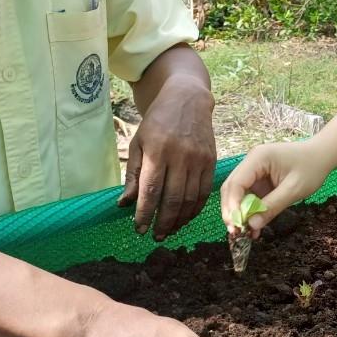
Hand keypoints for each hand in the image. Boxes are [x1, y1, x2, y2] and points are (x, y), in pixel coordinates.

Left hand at [119, 79, 214, 240]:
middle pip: (173, 198)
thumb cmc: (158, 121)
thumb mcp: (139, 142)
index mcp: (158, 150)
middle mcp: (180, 156)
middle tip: (155, 236)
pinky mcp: (211, 161)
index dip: (145, 213)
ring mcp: (198, 159)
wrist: (188, 99)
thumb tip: (125, 204)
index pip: (151, 190)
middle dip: (163, 222)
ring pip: (190, 199)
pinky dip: (195, 209)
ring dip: (179, 220)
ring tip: (169, 231)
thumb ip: (133, 174)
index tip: (139, 229)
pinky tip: (185, 218)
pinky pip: (204, 192)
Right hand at [221, 139, 334, 236]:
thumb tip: (251, 224)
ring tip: (245, 233)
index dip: (232, 205)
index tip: (236, 225)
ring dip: (240, 213)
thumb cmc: (311, 168)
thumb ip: (272, 206)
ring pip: (238, 194)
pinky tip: (254, 227)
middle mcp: (251, 162)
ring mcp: (254, 170)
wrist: (322, 157)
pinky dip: (250, 211)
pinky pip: (249, 196)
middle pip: (232, 188)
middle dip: (232, 211)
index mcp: (258, 158)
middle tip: (236, 232)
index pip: (236, 183)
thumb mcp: (294, 189)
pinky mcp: (259, 179)